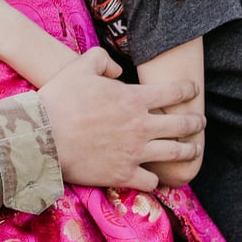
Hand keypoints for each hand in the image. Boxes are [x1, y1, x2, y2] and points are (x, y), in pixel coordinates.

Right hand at [40, 50, 203, 191]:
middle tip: (200, 123)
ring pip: (174, 154)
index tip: (193, 90)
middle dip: (195, 123)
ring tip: (193, 151)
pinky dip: (156, 180)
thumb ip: (102, 60)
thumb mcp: (80, 67)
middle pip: (182, 126)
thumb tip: (118, 70)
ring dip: (188, 152)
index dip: (188, 90)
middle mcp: (141, 126)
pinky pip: (151, 181)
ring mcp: (135, 153)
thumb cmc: (59, 100)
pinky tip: (158, 178)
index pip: (174, 92)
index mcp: (134, 99)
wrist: (40, 137)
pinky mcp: (123, 175)